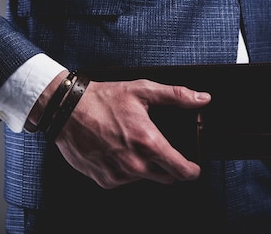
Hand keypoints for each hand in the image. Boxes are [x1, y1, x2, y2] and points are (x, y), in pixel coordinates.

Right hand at [54, 78, 211, 188]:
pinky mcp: (104, 180)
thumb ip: (176, 95)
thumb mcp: (142, 90)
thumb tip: (202, 98)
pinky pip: (124, 180)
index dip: (192, 170)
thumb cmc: (103, 99)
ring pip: (144, 178)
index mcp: (148, 142)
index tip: (193, 168)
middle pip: (166, 177)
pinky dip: (125, 169)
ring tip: (131, 143)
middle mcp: (135, 164)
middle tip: (157, 148)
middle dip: (168, 166)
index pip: (181, 170)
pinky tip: (117, 150)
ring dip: (144, 166)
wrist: (67, 110)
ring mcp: (118, 174)